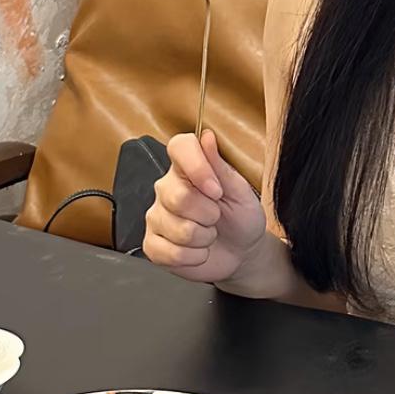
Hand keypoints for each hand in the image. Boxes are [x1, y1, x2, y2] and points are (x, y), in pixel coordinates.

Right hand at [143, 130, 266, 285]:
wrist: (241, 252)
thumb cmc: (241, 217)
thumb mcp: (240, 192)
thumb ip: (221, 166)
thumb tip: (207, 136)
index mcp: (188, 169)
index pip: (179, 147)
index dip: (197, 167)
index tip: (217, 190)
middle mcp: (166, 189)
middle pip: (179, 197)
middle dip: (209, 214)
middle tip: (217, 217)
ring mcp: (156, 217)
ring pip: (177, 228)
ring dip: (204, 237)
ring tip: (209, 234)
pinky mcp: (153, 245)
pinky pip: (169, 253)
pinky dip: (192, 257)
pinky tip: (198, 251)